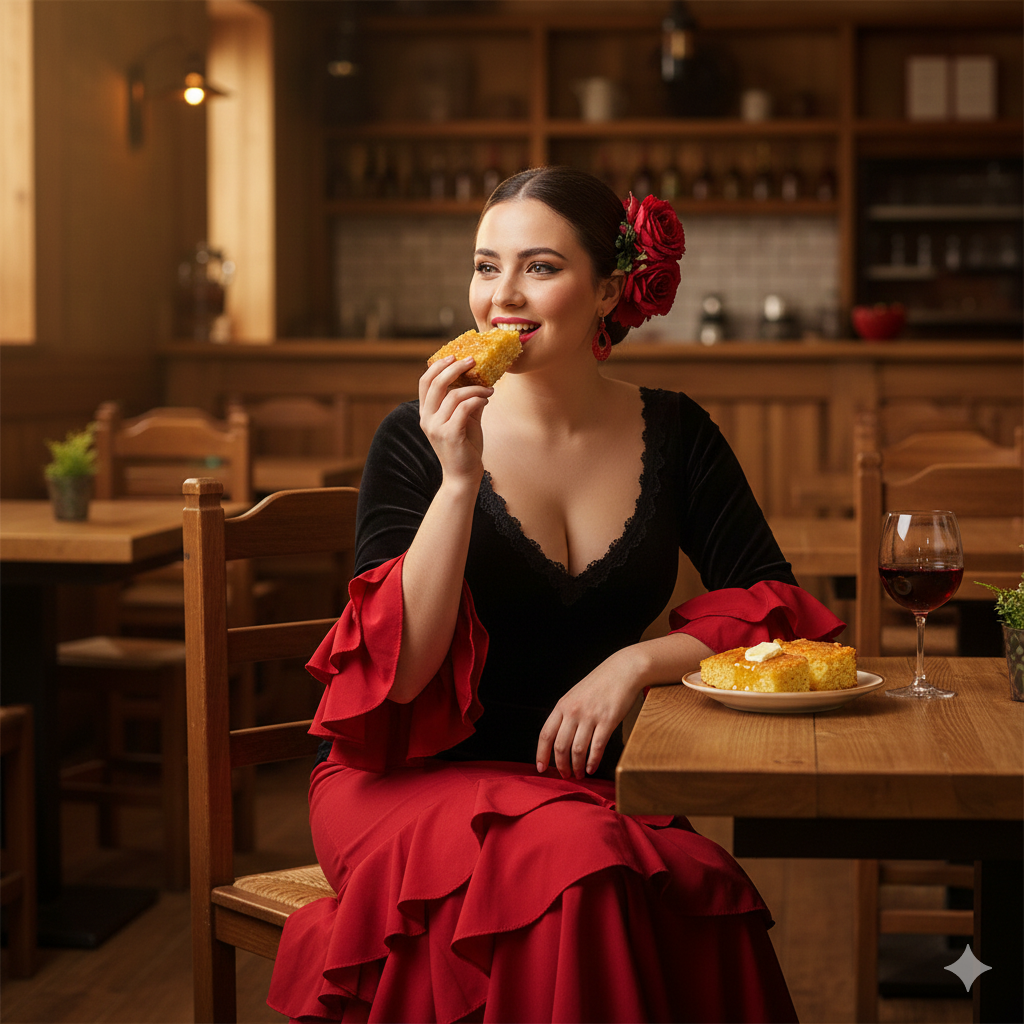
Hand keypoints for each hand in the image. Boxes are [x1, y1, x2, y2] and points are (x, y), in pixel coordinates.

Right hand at [418, 357, 492, 485]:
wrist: (463, 476)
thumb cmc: (465, 447)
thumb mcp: (465, 420)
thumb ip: (466, 401)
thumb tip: (479, 380)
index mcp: (426, 414)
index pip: (425, 382)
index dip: (438, 366)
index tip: (454, 356)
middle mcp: (427, 419)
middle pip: (436, 383)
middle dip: (455, 368)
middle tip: (472, 361)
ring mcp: (436, 427)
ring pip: (454, 395)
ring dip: (475, 388)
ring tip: (488, 389)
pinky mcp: (450, 435)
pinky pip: (464, 408)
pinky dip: (477, 399)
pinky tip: (486, 399)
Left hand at [536, 650, 644, 779]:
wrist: (623, 670)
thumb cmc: (600, 683)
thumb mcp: (575, 695)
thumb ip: (567, 713)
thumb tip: (560, 737)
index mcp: (562, 705)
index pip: (545, 734)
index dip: (541, 754)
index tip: (541, 767)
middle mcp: (573, 711)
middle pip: (560, 746)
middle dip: (561, 765)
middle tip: (564, 775)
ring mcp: (590, 716)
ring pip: (577, 750)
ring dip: (576, 767)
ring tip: (579, 774)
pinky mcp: (607, 721)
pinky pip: (596, 747)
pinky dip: (592, 762)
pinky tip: (592, 768)